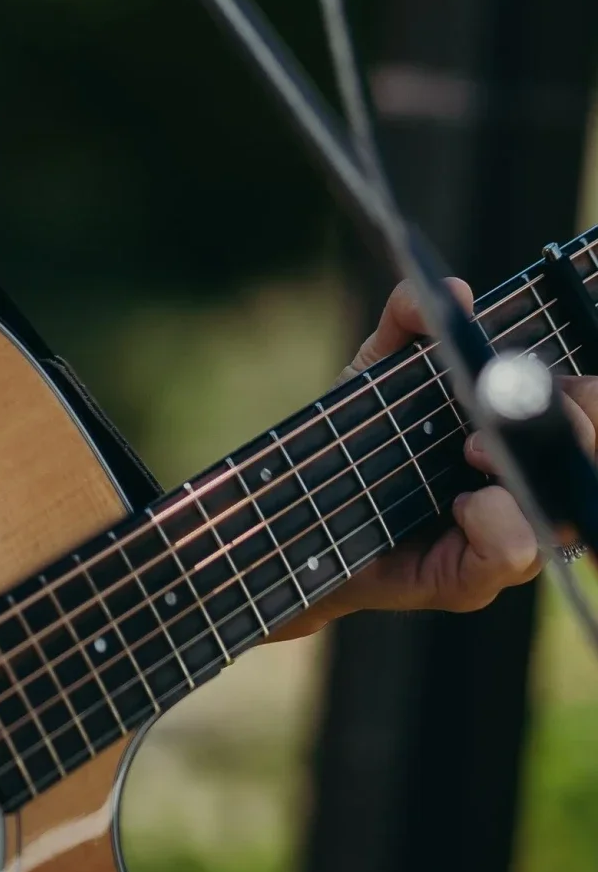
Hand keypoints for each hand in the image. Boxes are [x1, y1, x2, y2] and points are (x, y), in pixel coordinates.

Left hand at [289, 277, 597, 626]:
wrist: (301, 511)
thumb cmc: (355, 438)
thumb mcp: (376, 367)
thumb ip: (407, 322)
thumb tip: (454, 292)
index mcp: (519, 437)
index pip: (587, 412)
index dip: (586, 396)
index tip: (545, 375)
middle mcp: (526, 490)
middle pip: (589, 460)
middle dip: (571, 426)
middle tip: (501, 409)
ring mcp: (506, 539)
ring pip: (562, 517)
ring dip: (523, 475)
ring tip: (470, 450)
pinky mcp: (473, 579)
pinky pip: (514, 554)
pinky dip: (495, 522)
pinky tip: (458, 505)